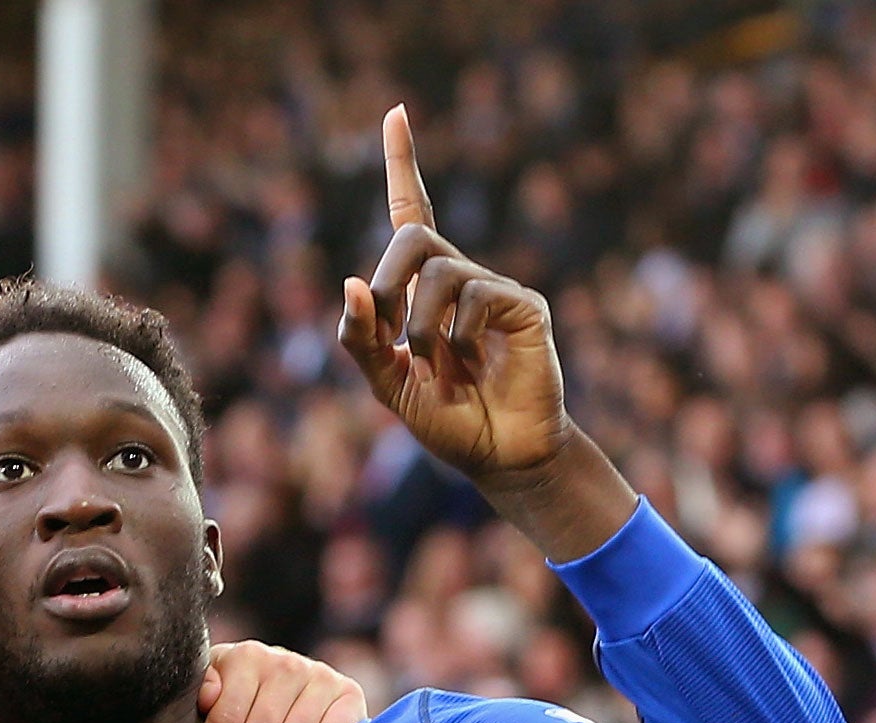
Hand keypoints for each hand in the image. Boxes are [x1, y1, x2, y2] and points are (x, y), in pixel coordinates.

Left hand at [335, 107, 633, 560]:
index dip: (402, 164)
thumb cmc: (449, 421)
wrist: (500, 458)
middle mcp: (461, 279)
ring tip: (434, 367)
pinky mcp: (526, 307)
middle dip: (386, 284)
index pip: (411, 212)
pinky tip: (472, 365)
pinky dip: (458, 338)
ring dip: (420, 327)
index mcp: (424, 291)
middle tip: (388, 334)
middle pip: (412, 235)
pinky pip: (476, 298)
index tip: (396, 112)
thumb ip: (361, 340)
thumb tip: (350, 283)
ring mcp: (495, 289)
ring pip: (438, 271)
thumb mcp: (387, 384)